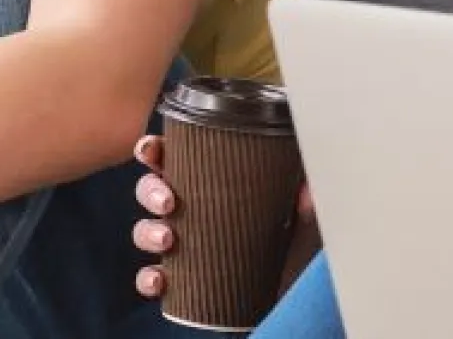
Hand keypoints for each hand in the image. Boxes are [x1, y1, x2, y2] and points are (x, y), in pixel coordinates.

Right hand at [131, 135, 315, 299]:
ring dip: (147, 232)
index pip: (173, 157)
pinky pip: (152, 278)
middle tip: (168, 202)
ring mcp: (184, 247)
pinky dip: (148, 278)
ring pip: (145, 231)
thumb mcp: (303, 217)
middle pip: (151, 190)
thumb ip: (307, 196)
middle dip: (150, 190)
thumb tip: (304, 194)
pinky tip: (159, 279)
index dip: (154, 149)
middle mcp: (191, 211)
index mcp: (210, 185)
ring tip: (167, 240)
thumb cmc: (292, 250)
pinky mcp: (184, 283)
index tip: (153, 150)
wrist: (297, 303)